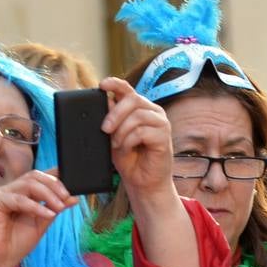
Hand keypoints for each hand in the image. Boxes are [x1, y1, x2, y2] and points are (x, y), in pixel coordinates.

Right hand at [0, 168, 75, 266]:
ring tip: (60, 207)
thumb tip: (73, 197)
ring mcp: (2, 194)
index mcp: (21, 194)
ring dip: (48, 194)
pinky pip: (19, 199)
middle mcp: (11, 191)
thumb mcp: (41, 224)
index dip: (56, 176)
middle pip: (35, 176)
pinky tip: (47, 214)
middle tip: (68, 197)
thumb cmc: (13, 244)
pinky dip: (36, 206)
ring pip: (29, 183)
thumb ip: (54, 209)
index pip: (39, 177)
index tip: (74, 183)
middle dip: (55, 185)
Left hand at [101, 77, 176, 200]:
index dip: (115, 83)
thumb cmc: (131, 160)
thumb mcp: (114, 136)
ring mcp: (161, 123)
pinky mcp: (164, 137)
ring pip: (137, 116)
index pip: (128, 89)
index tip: (102, 85)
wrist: (143, 183)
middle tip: (104, 129)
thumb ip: (110, 120)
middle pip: (133, 99)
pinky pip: (142, 131)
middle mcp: (152, 112)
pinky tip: (128, 149)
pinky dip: (129, 141)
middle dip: (115, 113)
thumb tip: (104, 102)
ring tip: (117, 145)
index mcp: (140, 109)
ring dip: (121, 131)